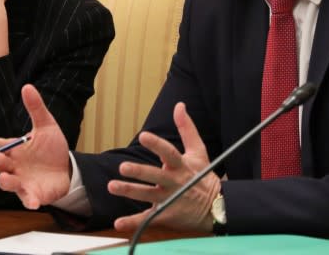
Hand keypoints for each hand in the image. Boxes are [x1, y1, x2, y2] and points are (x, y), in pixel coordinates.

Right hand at [0, 84, 71, 208]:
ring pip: (8, 183)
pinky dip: (29, 202)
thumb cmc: (51, 148)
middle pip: (0, 165)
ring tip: (5, 179)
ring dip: (6, 182)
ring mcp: (22, 181)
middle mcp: (14, 166)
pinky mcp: (33, 195)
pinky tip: (33, 203)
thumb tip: (27, 86)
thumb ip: (36, 108)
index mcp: (14, 149)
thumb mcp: (46, 125)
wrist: (66, 168)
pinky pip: (28, 199)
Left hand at [108, 102, 220, 232]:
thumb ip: (187, 128)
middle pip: (155, 176)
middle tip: (123, 167)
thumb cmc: (203, 176)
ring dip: (129, 191)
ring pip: (147, 195)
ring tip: (112, 186)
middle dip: (139, 172)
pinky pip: (147, 219)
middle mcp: (174, 182)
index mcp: (181, 166)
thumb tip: (179, 105)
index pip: (169, 153)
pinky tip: (118, 222)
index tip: (143, 135)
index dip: (157, 145)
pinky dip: (133, 222)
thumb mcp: (199, 151)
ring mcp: (169, 199)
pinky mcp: (165, 214)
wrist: (216, 207)